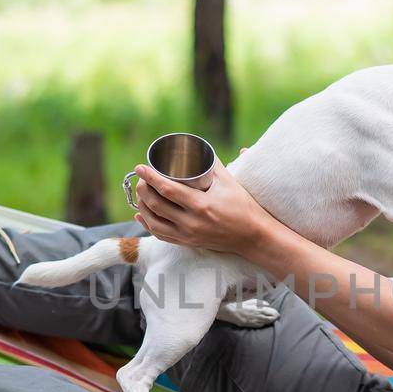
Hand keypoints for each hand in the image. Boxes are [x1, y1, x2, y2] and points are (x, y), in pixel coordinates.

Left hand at [132, 161, 275, 254]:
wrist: (252, 236)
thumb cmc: (243, 206)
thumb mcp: (229, 182)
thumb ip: (212, 164)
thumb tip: (197, 148)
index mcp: (202, 205)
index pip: (167, 189)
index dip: (150, 177)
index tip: (140, 167)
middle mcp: (192, 223)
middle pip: (156, 205)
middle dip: (143, 189)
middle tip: (141, 178)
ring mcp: (189, 235)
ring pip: (154, 222)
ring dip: (142, 207)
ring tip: (141, 193)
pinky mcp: (188, 243)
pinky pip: (161, 235)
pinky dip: (148, 224)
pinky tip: (142, 215)